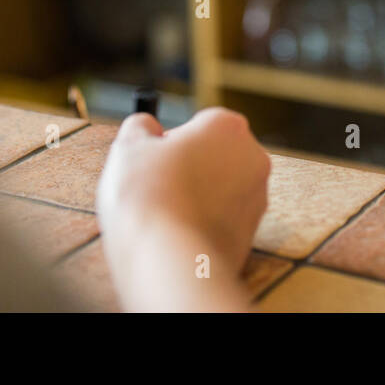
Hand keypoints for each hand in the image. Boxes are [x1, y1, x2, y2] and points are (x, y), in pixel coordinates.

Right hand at [96, 108, 270, 310]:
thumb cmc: (148, 196)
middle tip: (155, 187)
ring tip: (164, 215)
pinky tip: (178, 235)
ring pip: (219, 190)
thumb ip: (140, 127)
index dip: (171, 142)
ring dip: (195, 198)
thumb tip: (146, 126)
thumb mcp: (129, 147)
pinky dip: (203, 225)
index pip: (200, 124)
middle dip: (188, 168)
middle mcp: (252, 158)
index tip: (151, 160)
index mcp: (228, 127)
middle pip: (215, 156)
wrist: (167, 261)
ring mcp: (256, 199)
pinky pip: (221, 221)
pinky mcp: (251, 234)